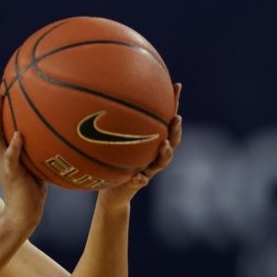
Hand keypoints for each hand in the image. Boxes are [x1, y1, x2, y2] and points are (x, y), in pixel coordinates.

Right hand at [0, 75, 47, 230]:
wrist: (24, 213)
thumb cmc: (33, 187)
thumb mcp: (35, 161)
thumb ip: (39, 144)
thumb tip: (58, 126)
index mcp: (3, 148)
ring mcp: (4, 162)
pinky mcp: (12, 174)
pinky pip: (10, 157)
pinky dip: (13, 146)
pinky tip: (18, 134)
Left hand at [98, 83, 182, 207]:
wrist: (112, 191)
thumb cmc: (112, 160)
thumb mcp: (111, 138)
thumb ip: (112, 120)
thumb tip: (100, 90)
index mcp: (151, 140)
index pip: (165, 119)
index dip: (173, 103)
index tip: (176, 85)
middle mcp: (153, 154)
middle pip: (173, 140)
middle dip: (176, 129)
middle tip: (176, 118)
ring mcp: (148, 169)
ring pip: (162, 161)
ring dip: (166, 153)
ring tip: (165, 145)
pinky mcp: (137, 184)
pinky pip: (140, 182)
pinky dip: (141, 179)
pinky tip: (139, 176)